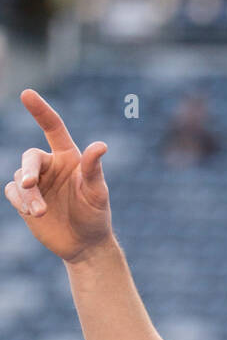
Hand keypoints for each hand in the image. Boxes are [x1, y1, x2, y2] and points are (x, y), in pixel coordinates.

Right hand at [4, 88, 111, 261]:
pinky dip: (19, 201)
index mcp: (67, 156)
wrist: (84, 245)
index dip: (40, 110)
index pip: (52, 127)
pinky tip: (32, 214)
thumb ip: (94, 169)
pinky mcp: (24, 200)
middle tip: (28, 184)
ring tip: (41, 213)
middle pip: (30, 157)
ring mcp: (35, 182)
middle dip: (28, 170)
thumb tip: (100, 145)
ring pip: (19, 178)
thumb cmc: (95, 215)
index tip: (27, 94)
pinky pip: (13, 193)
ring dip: (28, 195)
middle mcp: (49, 165)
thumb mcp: (97, 193)